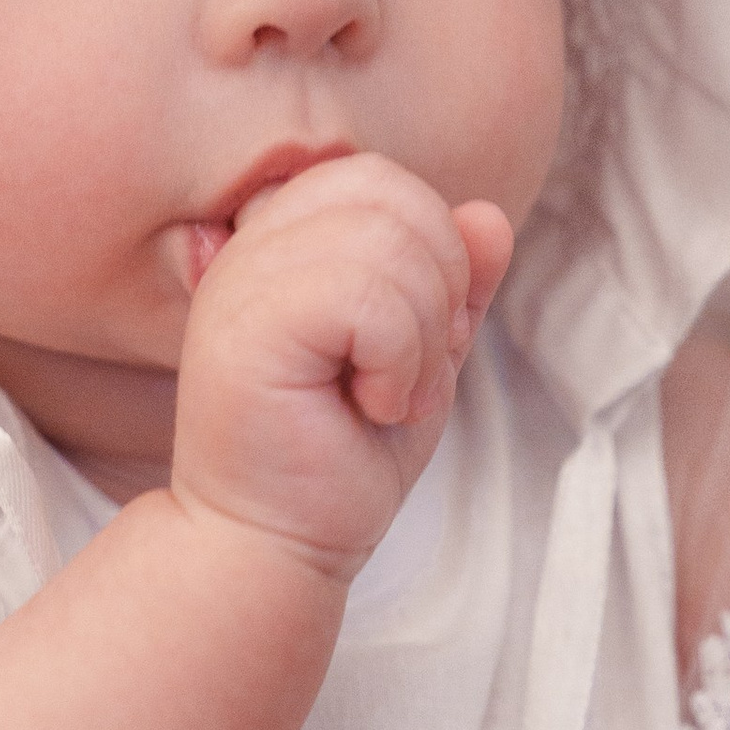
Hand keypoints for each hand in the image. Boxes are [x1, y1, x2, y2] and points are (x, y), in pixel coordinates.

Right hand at [171, 151, 510, 582]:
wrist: (274, 548)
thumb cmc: (337, 461)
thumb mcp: (420, 357)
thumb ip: (453, 285)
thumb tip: (489, 218)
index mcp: (282, 242)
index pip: (378, 180)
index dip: (431, 250)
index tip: (416, 342)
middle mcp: (251, 248)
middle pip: (388, 192)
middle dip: (437, 283)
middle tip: (409, 371)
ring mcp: (240, 284)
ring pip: (384, 241)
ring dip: (419, 334)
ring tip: (386, 397)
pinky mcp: (244, 332)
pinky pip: (365, 297)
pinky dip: (398, 361)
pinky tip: (372, 407)